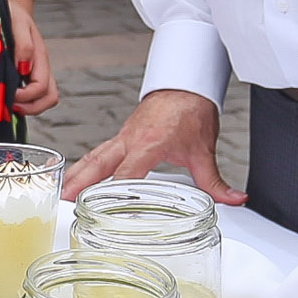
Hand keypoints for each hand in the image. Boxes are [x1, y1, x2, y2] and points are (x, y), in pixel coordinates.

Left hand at [6, 0, 58, 115]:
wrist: (13, 6)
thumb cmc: (12, 13)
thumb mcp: (17, 23)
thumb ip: (23, 45)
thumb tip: (23, 68)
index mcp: (40, 57)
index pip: (41, 87)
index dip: (26, 96)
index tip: (9, 94)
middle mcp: (40, 67)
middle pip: (49, 98)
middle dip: (32, 108)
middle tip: (11, 107)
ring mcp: (35, 71)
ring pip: (43, 98)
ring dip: (28, 107)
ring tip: (9, 105)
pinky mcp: (27, 72)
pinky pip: (32, 93)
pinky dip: (22, 100)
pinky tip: (5, 97)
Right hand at [61, 88, 242, 203]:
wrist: (185, 84)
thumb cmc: (191, 110)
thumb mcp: (204, 151)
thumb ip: (216, 181)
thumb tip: (236, 200)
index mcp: (149, 144)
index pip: (127, 174)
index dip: (116, 195)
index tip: (106, 213)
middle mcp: (130, 140)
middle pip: (98, 164)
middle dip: (79, 182)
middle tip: (64, 200)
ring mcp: (124, 136)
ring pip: (94, 156)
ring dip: (76, 173)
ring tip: (61, 192)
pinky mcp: (123, 135)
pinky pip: (100, 151)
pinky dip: (87, 164)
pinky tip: (79, 177)